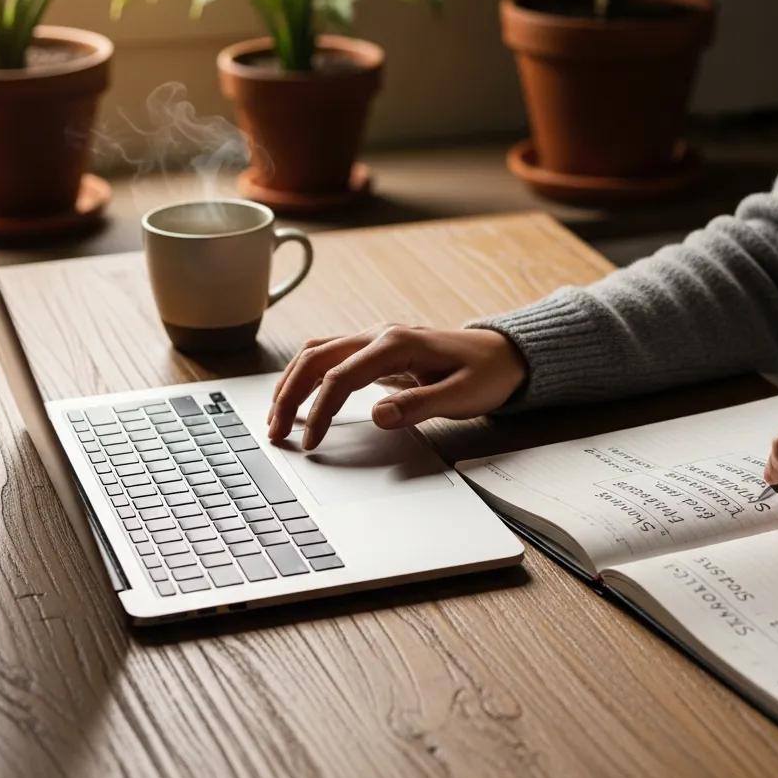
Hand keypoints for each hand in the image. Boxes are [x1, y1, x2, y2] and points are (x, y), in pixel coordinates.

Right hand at [267, 324, 528, 449]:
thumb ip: (419, 406)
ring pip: (318, 353)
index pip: (341, 376)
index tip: (311, 443)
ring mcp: (376, 338)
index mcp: (397, 343)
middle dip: (290, 395)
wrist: (503, 354)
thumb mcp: (461, 396)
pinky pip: (331, 357)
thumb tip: (378, 417)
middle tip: (274, 433)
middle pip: (317, 358)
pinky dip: (308, 377)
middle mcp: (380, 334)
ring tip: (277, 419)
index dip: (321, 411)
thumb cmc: (485, 374)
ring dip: (292, 383)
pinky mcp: (376, 349)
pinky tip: (300, 400)